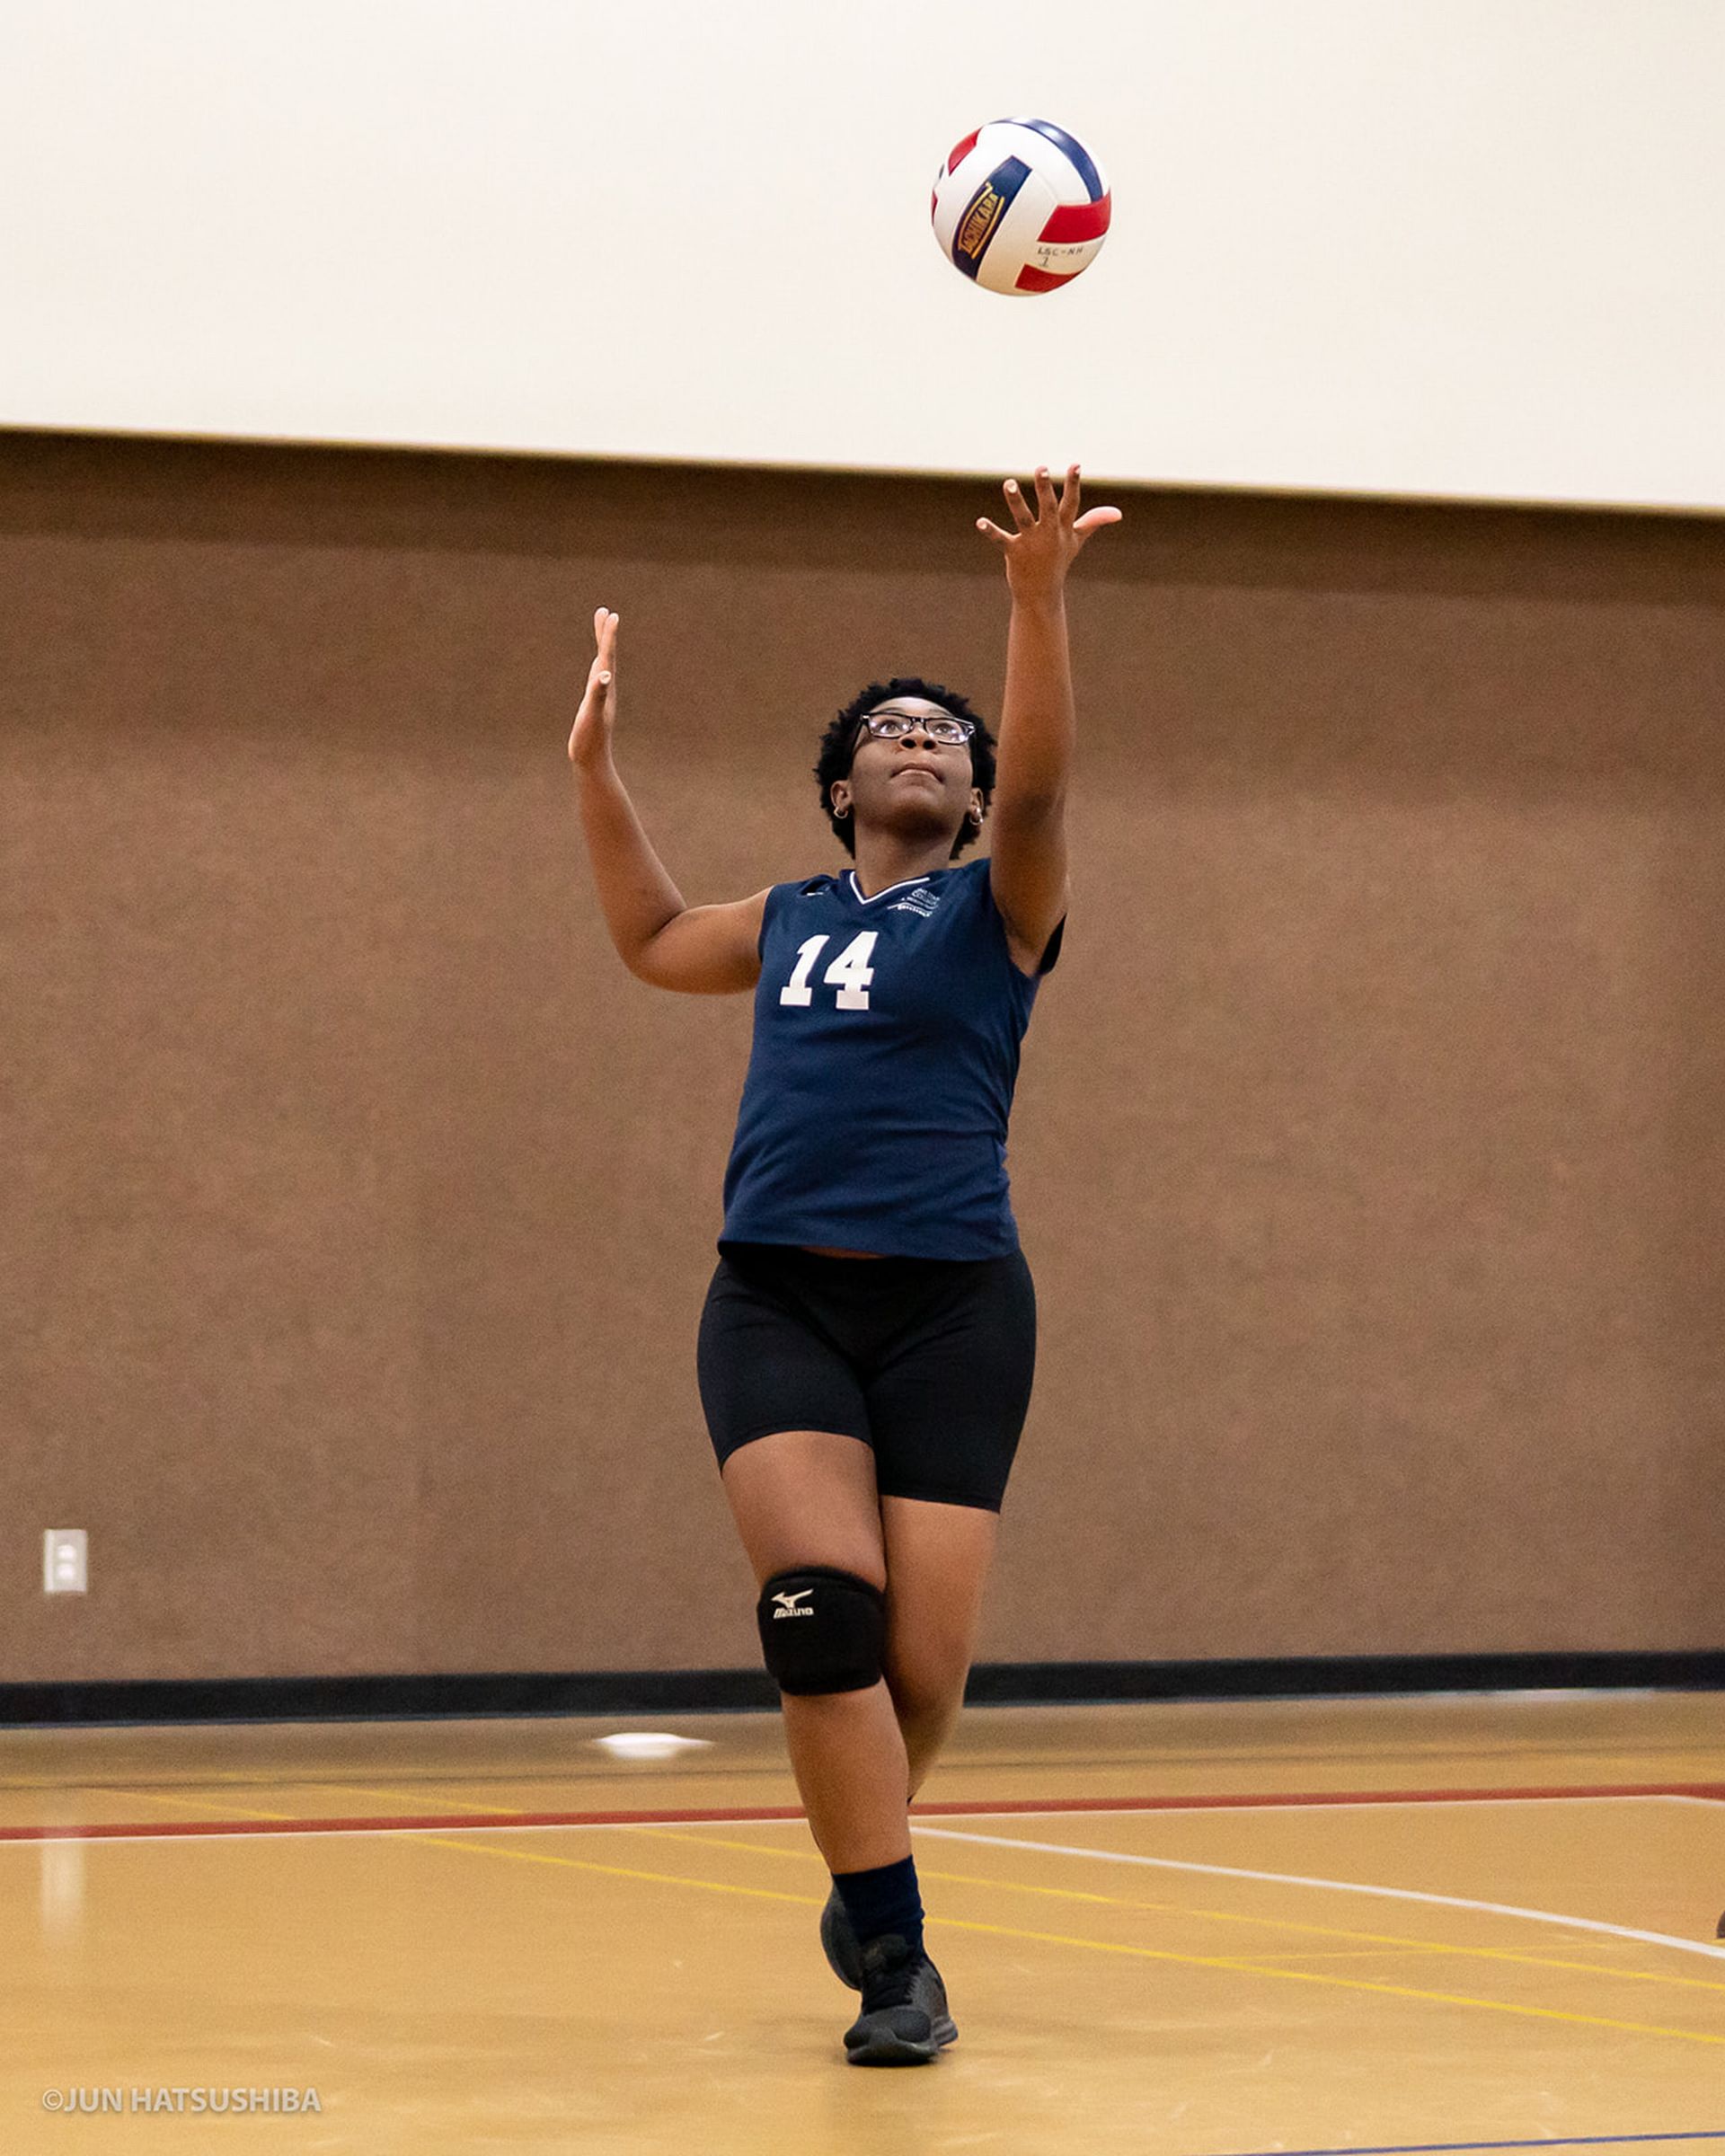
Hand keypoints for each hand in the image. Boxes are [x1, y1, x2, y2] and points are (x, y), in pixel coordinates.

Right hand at [568, 607, 618, 769]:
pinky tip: (597, 669)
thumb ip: (598, 694)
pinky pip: (597, 680)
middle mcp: (606, 689)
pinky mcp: (595, 704)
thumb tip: (605, 675)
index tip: (612, 614)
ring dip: (602, 647)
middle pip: (606, 655)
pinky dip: (597, 667)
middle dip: (605, 633)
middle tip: (605, 611)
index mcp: (605, 688)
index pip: (607, 656)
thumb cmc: (590, 740)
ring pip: (603, 665)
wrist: (592, 761)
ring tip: (602, 631)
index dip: (609, 635)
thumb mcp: (592, 715)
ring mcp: (601, 696)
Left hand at [977, 464, 1120, 599]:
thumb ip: (1093, 522)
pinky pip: (1001, 539)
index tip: (1075, 465)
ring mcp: (1031, 543)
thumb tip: (1118, 513)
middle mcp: (1049, 533)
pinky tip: (980, 521)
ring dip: (1016, 501)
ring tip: (1009, 483)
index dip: (1073, 484)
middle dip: (1046, 488)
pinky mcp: (1014, 552)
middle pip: (1049, 508)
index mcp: (1064, 528)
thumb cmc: (1058, 562)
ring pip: (1023, 518)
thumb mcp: (1076, 540)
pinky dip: (990, 530)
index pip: (1071, 503)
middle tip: (1041, 468)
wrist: (1042, 593)